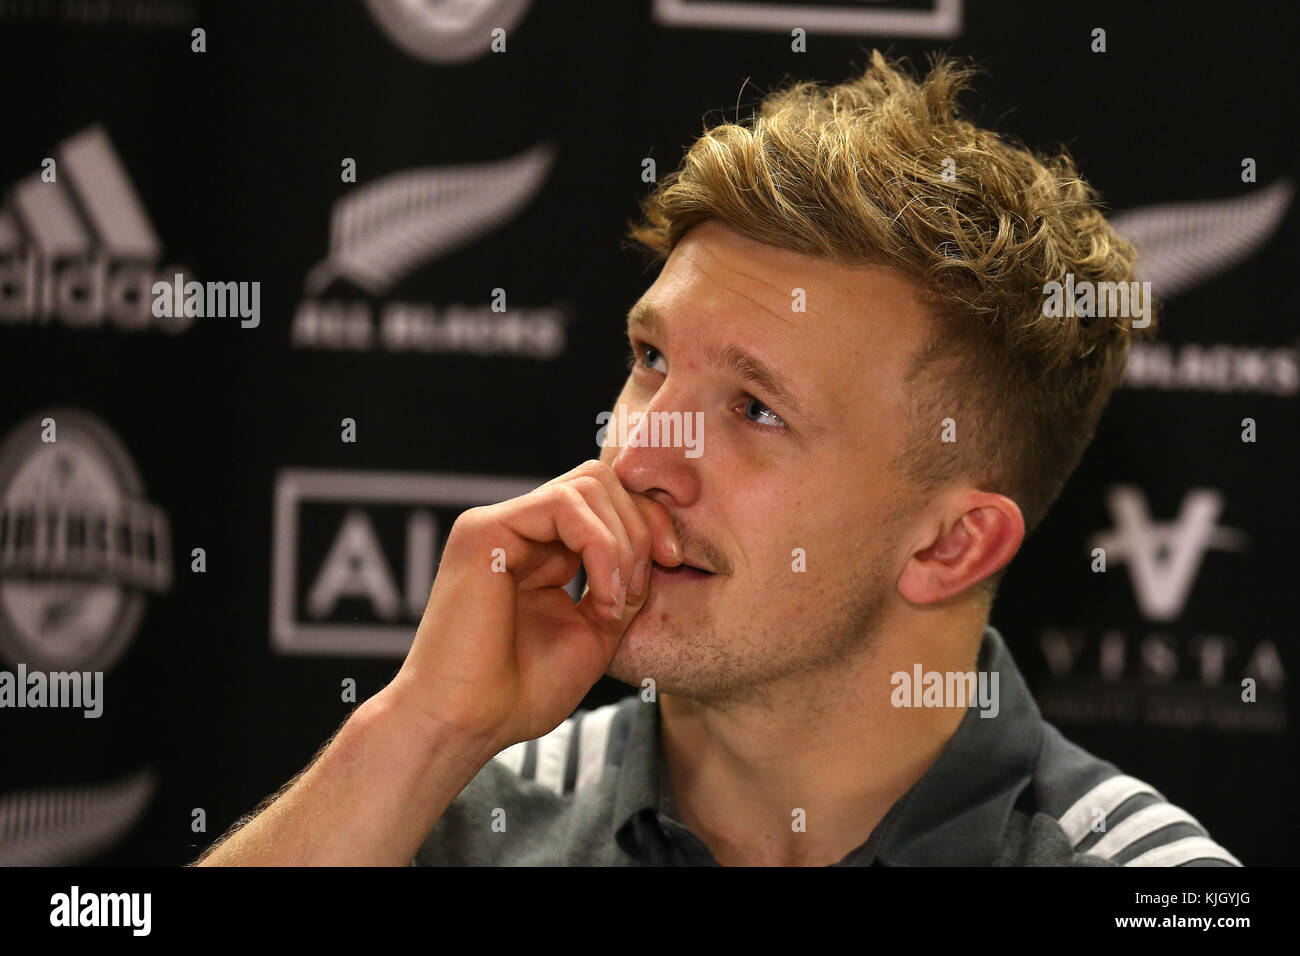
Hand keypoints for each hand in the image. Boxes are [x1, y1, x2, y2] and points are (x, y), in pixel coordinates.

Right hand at [387, 460, 681, 751]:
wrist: (467, 724)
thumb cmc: (519, 694)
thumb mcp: (594, 633)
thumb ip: (621, 585)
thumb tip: (657, 547)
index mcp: (540, 550)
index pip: (605, 498)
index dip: (649, 521)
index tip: (674, 563)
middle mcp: (517, 529)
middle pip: (601, 478)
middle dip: (642, 523)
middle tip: (646, 584)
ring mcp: (497, 524)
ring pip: (588, 484)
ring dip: (622, 541)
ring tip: (616, 602)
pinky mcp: (484, 529)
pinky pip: (563, 505)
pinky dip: (599, 546)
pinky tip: (601, 596)